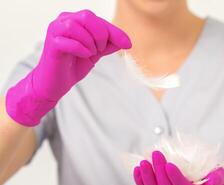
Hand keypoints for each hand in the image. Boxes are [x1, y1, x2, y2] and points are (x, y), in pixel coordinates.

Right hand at [6, 9, 130, 125]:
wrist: (55, 84)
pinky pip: (70, 41)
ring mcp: (55, 31)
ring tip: (90, 53)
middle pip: (87, 16)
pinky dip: (81, 49)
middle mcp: (63, 20)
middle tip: (99, 50)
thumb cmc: (73, 66)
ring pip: (76, 26)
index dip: (115, 32)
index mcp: (74, 20)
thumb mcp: (95, 53)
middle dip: (100, 34)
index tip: (128, 44)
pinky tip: (84, 56)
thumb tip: (124, 41)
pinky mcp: (51, 44)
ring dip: (89, 42)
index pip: (98, 20)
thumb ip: (107, 45)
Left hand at [133, 151, 223, 184]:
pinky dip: (140, 181)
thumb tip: (211, 180)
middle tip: (156, 154)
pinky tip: (137, 169)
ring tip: (144, 162)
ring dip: (147, 176)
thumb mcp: (220, 177)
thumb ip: (217, 178)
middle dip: (159, 171)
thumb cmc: (212, 180)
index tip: (169, 164)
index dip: (175, 178)